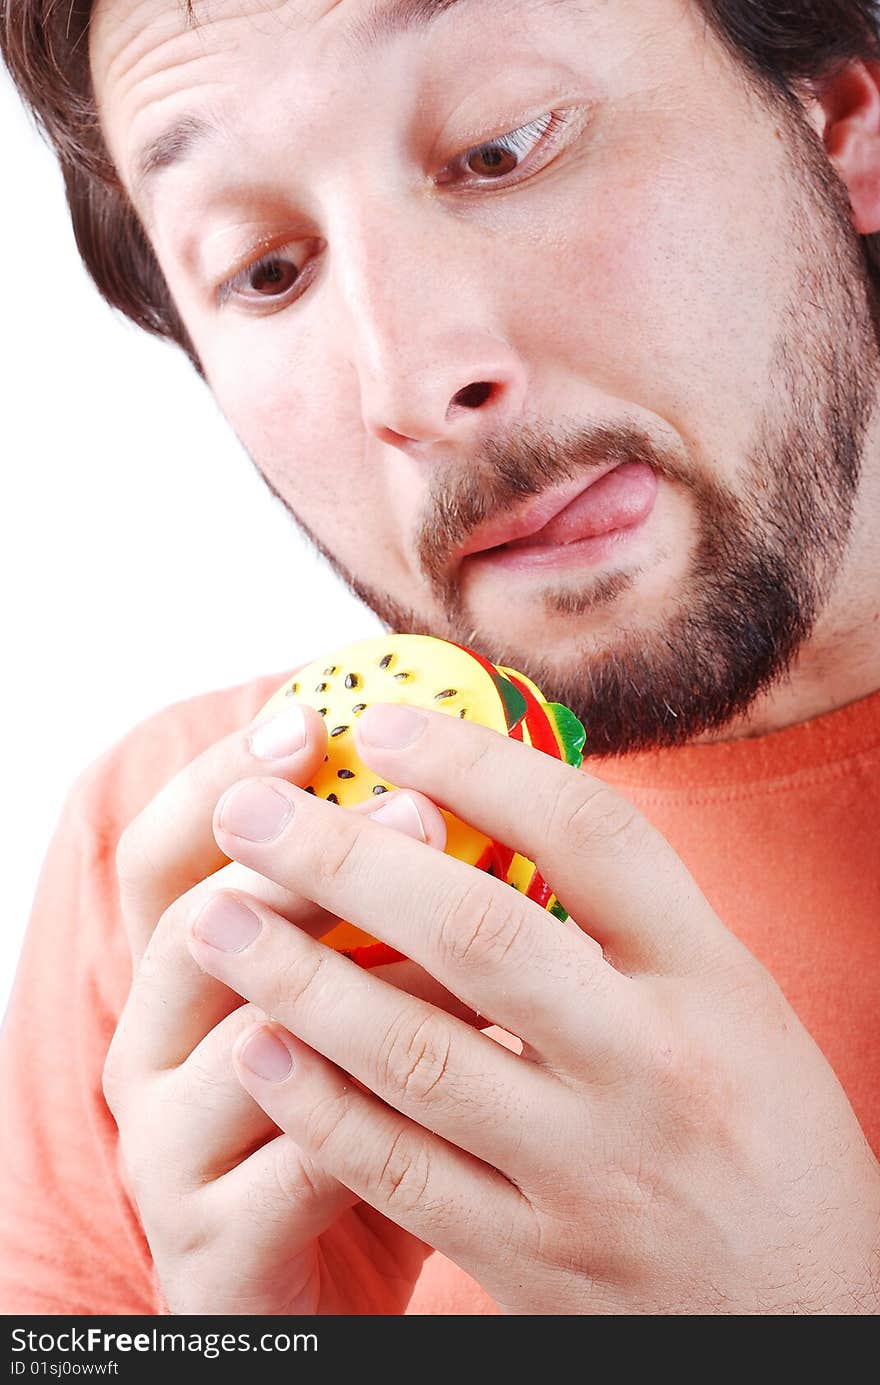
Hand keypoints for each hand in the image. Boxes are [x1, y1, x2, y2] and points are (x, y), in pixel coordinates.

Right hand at [106, 702, 459, 1314]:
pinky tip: (469, 1075)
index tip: (309, 716)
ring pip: (250, 1043)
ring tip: (464, 939)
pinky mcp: (212, 1248)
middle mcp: (151, 1051)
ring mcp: (169, 1152)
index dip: (225, 776)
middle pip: (195, 925)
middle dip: (310, 861)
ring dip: (360, 981)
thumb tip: (464, 793)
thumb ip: (380, 914)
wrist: (312, 1290)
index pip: (166, 852)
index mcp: (178, 977)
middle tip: (415, 809)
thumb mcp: (355, 1002)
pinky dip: (383, 1113)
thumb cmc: (348, 1118)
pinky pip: (300, 1167)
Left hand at [188, 702, 879, 1315]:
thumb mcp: (732, 1000)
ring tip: (212, 917)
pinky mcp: (536, 1262)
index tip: (379, 726)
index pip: (591, 837)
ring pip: (418, 1057)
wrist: (813, 1315)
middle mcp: (651, 1066)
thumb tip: (493, 804)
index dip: (477, 766)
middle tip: (249, 808)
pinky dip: (318, 1105)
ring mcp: (590, 1173)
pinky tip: (255, 1046)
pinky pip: (403, 1175)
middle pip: (480, 934)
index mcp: (710, 980)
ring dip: (298, 977)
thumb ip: (626, 917)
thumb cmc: (765, 1132)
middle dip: (347, 859)